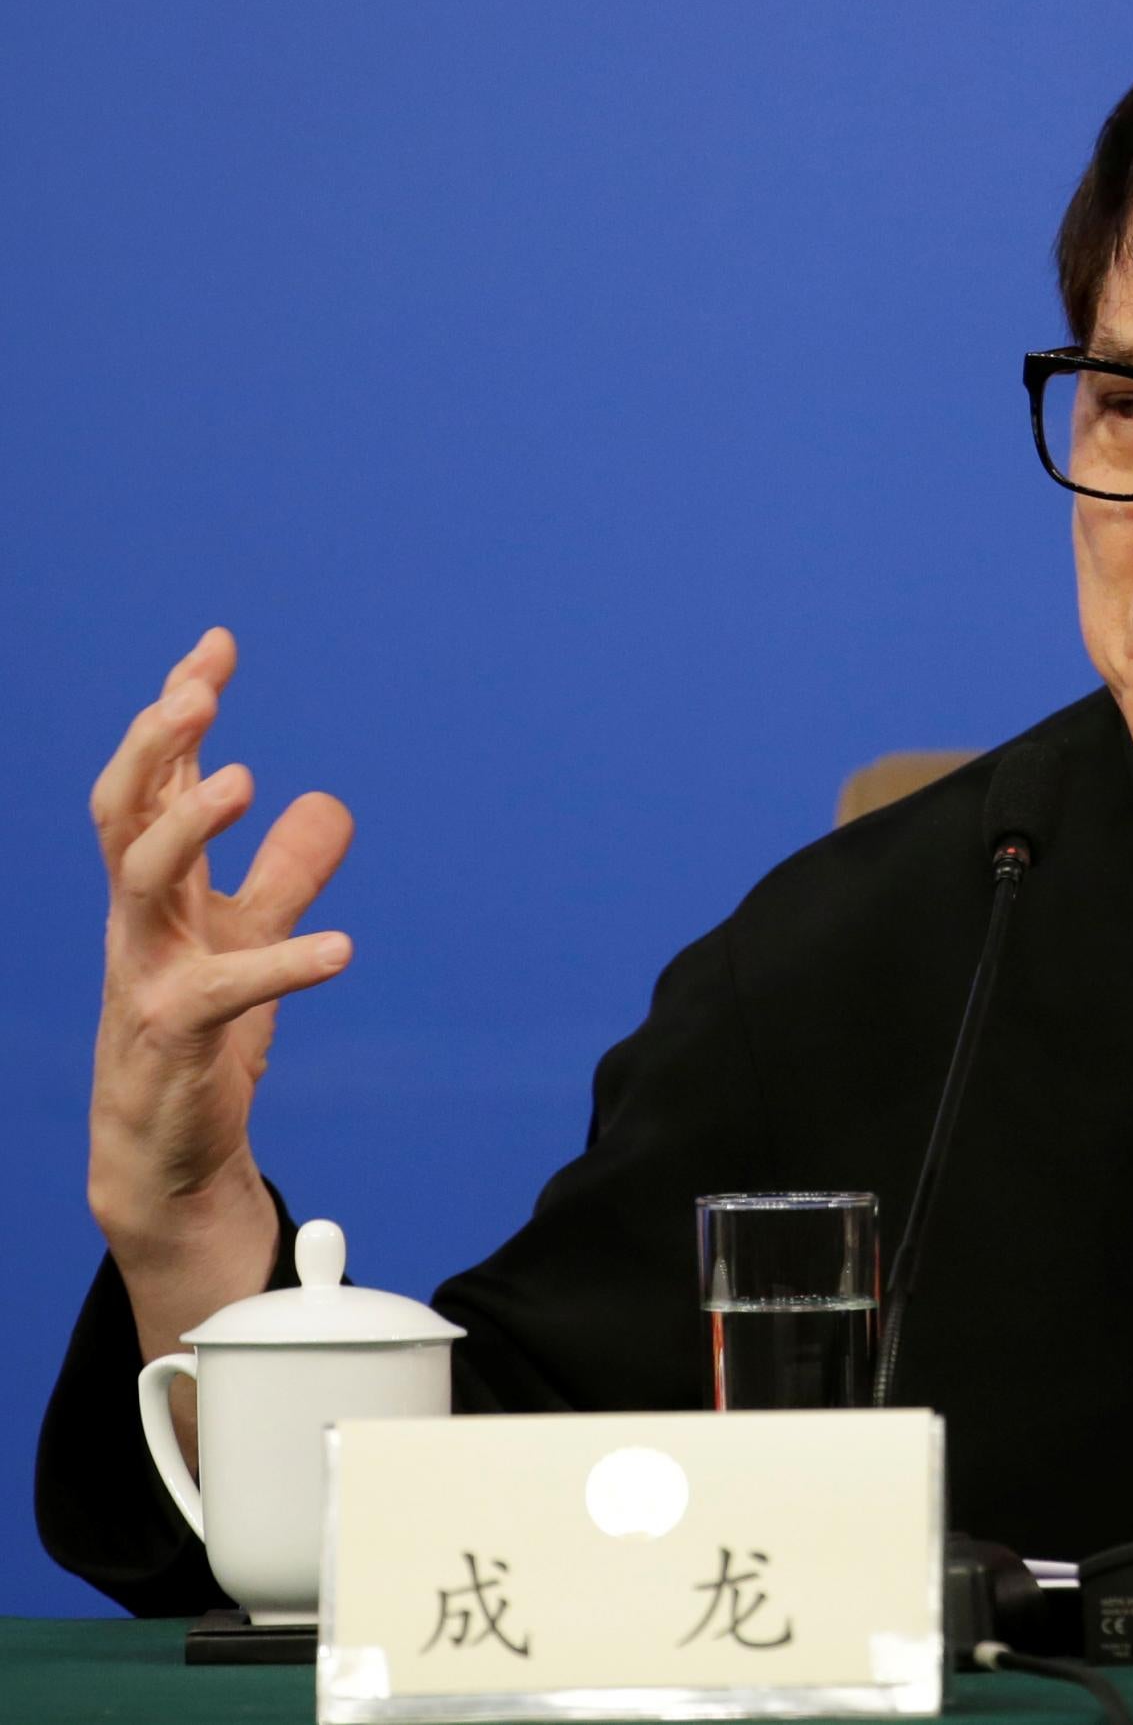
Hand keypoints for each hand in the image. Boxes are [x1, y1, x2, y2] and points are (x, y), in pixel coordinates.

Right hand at [89, 629, 355, 1262]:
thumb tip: (329, 802)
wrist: (168, 1151)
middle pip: (123, 810)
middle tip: (198, 689)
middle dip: (155, 742)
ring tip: (249, 779)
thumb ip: (286, 873)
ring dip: (187, 824)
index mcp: (158, 888)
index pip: (154, 780)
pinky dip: (285, 965)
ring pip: (139, 878)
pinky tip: (343, 950)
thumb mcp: (253, 938)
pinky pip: (222, 991)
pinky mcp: (174, 1036)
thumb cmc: (202, 1035)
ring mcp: (145, 973)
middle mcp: (139, 919)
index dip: (178, 713)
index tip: (217, 646)